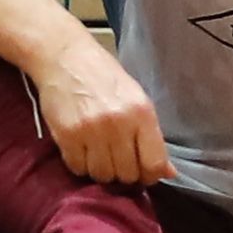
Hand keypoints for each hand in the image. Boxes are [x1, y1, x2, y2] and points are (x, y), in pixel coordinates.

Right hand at [35, 35, 170, 185]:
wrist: (64, 56)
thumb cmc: (104, 76)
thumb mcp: (136, 98)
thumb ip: (152, 135)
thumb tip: (168, 172)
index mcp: (141, 112)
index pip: (154, 163)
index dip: (150, 175)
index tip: (143, 173)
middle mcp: (118, 123)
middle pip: (127, 174)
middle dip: (124, 172)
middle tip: (117, 159)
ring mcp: (91, 131)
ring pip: (102, 175)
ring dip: (101, 170)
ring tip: (98, 153)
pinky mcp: (67, 135)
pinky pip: (78, 168)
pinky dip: (81, 164)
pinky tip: (82, 149)